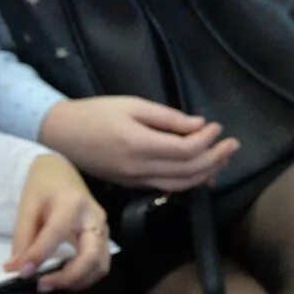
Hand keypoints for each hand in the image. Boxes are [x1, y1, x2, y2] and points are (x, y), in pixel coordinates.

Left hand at [7, 153, 111, 291]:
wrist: (61, 173)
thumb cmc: (43, 188)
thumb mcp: (27, 207)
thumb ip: (22, 239)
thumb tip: (16, 269)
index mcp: (72, 204)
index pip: (56, 235)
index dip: (38, 256)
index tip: (21, 273)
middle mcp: (94, 218)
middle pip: (91, 257)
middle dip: (68, 278)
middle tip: (42, 285)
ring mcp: (104, 229)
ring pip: (100, 266)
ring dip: (77, 282)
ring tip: (52, 284)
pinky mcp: (105, 239)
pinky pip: (100, 265)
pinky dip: (83, 278)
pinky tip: (64, 278)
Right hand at [36, 95, 239, 191]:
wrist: (60, 134)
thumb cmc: (95, 113)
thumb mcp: (131, 105)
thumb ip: (167, 118)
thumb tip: (199, 125)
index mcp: (138, 144)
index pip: (185, 150)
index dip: (207, 140)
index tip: (217, 126)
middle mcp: (139, 168)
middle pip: (188, 171)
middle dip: (215, 158)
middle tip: (233, 144)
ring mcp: (135, 181)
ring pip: (181, 184)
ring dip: (207, 173)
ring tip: (223, 158)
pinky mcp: (132, 185)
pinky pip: (167, 187)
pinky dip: (189, 182)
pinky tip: (202, 172)